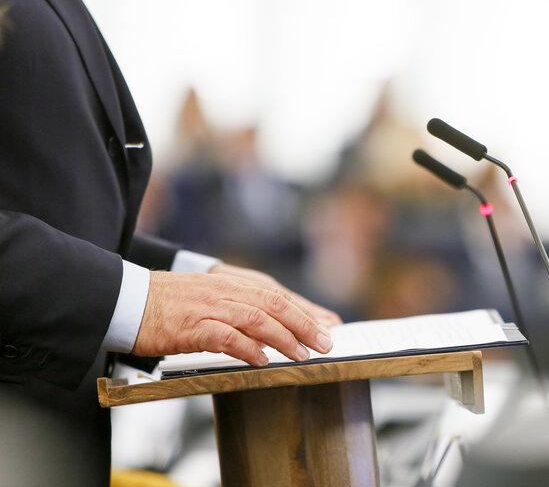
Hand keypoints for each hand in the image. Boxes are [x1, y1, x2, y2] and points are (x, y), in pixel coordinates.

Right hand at [132, 271, 333, 366]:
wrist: (126, 299)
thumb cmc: (166, 303)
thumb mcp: (207, 298)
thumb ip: (236, 309)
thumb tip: (267, 331)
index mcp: (230, 284)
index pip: (276, 296)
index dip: (304, 312)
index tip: (326, 327)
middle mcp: (224, 291)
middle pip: (275, 304)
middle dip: (304, 324)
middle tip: (325, 343)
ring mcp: (209, 307)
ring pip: (257, 318)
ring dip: (284, 337)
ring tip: (301, 354)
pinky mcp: (192, 325)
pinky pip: (226, 336)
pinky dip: (247, 348)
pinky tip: (261, 360)